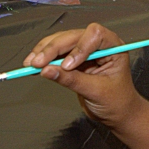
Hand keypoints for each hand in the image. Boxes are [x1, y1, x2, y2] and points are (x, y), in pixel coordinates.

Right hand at [24, 24, 143, 129]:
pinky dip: (44, 58)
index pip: (95, 34)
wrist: (118, 114)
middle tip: (38, 63)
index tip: (68, 65)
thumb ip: (72, 80)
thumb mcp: (96, 92)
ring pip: (62, 42)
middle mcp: (99, 45)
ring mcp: (85, 50)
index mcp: (113, 47)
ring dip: (44, 51)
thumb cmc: (117, 102)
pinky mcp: (74, 59)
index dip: (79, 47)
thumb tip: (48, 71)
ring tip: (31, 63)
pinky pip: (57, 53)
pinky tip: (33, 64)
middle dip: (54, 49)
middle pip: (73, 36)